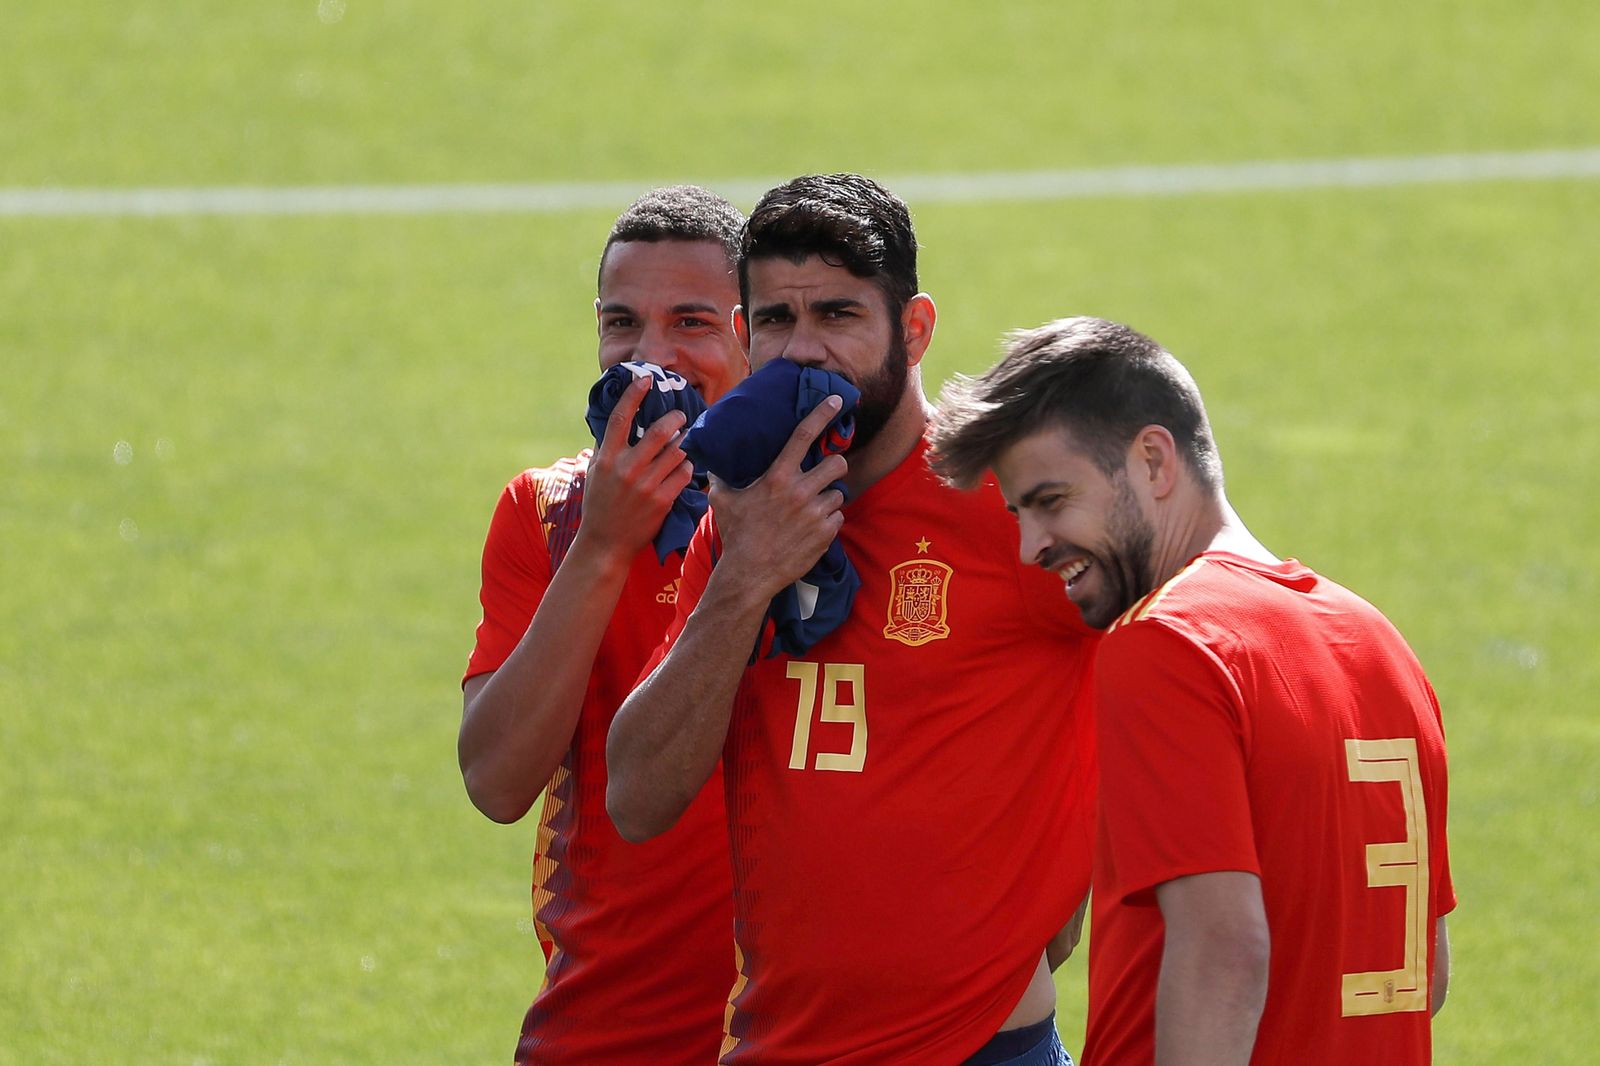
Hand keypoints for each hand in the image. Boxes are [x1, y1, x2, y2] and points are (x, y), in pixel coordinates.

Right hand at [578, 375, 696, 558]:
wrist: (605, 544)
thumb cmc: (599, 504)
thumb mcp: (595, 472)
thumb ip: (606, 448)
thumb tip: (617, 421)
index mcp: (606, 459)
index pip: (620, 419)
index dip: (633, 395)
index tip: (645, 379)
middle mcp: (625, 469)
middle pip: (656, 433)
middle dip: (674, 419)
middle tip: (680, 415)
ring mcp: (645, 486)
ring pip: (675, 452)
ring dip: (684, 441)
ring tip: (687, 437)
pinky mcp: (661, 501)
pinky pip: (683, 474)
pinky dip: (687, 466)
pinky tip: (686, 464)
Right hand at [710, 395, 847, 599]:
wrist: (749, 574)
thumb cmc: (736, 535)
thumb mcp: (723, 500)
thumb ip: (721, 477)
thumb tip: (710, 461)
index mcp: (777, 477)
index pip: (804, 436)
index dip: (822, 414)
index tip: (837, 401)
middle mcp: (800, 491)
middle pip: (837, 463)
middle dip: (834, 465)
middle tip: (824, 473)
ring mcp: (815, 513)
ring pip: (839, 492)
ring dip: (829, 496)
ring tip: (812, 507)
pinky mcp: (826, 534)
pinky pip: (838, 517)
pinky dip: (829, 520)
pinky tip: (812, 527)